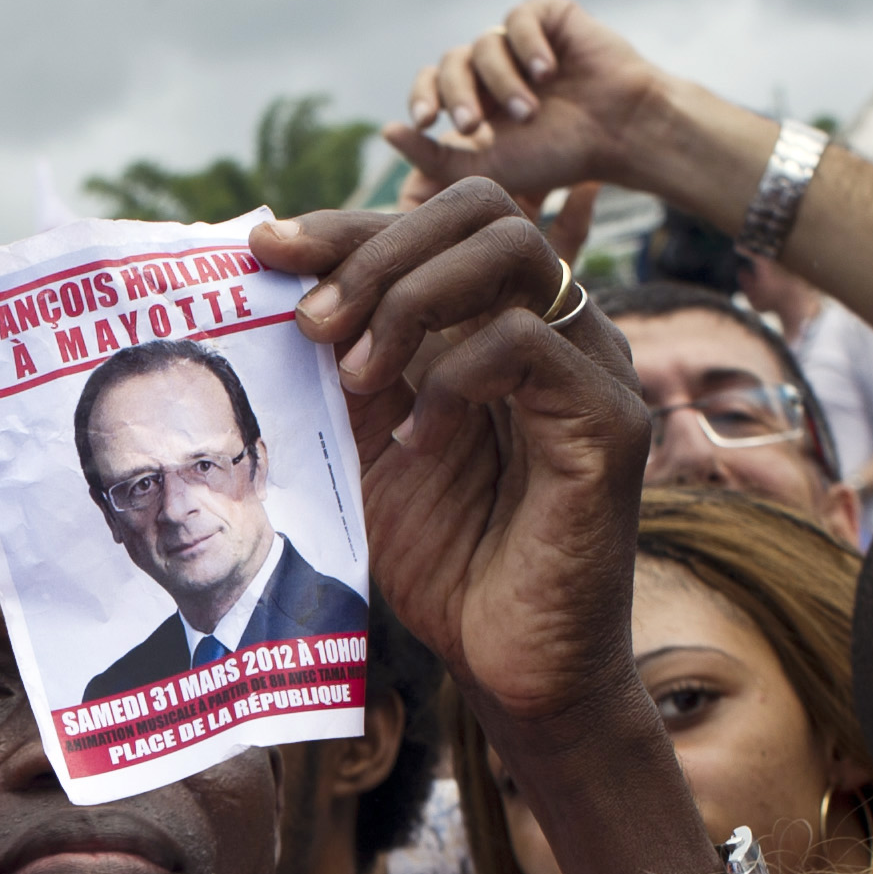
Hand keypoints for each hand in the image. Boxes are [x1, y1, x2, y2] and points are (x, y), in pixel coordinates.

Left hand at [252, 182, 645, 735]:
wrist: (510, 663)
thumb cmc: (446, 560)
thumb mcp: (365, 446)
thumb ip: (340, 367)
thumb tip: (269, 285)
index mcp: (499, 321)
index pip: (431, 227)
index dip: (344, 225)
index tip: (262, 249)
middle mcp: (556, 327)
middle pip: (481, 210)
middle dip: (376, 250)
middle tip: (310, 325)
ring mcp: (592, 365)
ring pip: (512, 251)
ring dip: (413, 298)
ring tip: (357, 375)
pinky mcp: (609, 420)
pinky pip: (528, 343)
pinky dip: (452, 380)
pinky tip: (415, 442)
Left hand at [382, 0, 668, 208]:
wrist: (620, 132)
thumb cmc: (557, 156)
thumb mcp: (486, 166)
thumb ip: (433, 156)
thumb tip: (385, 131)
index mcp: (476, 101)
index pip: (430, 86)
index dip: (423, 98)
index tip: (428, 122)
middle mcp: (494, 68)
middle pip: (451, 64)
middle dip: (459, 96)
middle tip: (479, 125)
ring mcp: (521, 41)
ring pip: (483, 46)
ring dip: (502, 81)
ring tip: (530, 110)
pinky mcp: (549, 17)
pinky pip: (517, 19)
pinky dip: (528, 45)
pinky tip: (549, 71)